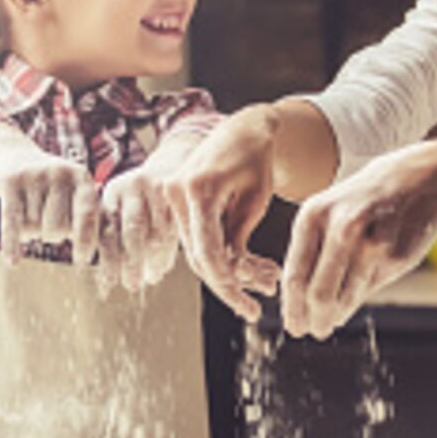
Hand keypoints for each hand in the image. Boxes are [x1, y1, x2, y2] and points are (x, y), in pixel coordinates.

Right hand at [0, 147, 98, 265]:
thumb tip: (111, 257)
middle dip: (52, 235)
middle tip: (46, 220)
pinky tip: (12, 263)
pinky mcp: (11, 182)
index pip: (87, 215)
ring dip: (30, 231)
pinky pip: (12, 222)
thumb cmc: (54, 189)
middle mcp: (60, 172)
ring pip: (34, 227)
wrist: (14, 158)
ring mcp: (34, 175)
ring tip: (29, 213)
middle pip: (57, 228)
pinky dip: (11, 244)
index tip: (84, 261)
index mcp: (82, 178)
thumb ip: (93, 220)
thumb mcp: (75, 195)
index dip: (86, 240)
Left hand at [96, 169, 180, 292]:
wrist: (174, 163)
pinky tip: (164, 267)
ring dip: (152, 260)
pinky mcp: (180, 196)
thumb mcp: (122, 203)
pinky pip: (174, 230)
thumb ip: (113, 231)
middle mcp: (132, 188)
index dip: (104, 255)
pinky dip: (168, 252)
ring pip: (155, 233)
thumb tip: (106, 275)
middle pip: (130, 231)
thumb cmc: (142, 196)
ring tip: (151, 278)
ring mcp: (158, 190)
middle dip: (130, 262)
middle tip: (130, 285)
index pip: (105, 227)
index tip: (105, 278)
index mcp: (112, 192)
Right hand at [166, 106, 283, 320]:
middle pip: (197, 256)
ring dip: (227, 272)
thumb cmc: (256, 159)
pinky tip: (248, 266)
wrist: (243, 128)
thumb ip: (239, 238)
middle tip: (253, 309)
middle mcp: (176, 192)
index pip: (207, 250)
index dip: (227, 283)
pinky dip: (220, 254)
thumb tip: (231, 278)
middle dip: (228, 284)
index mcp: (198, 188)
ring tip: (264, 282)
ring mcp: (171, 196)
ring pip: (196, 251)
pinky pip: (195, 238)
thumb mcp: (256, 200)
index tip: (247, 305)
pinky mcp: (175, 202)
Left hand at [281, 138, 436, 338]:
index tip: (293, 324)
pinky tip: (349, 303)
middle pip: (318, 293)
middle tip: (310, 331)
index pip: (294, 275)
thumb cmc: (367, 198)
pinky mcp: (396, 257)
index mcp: (314, 215)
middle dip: (311, 320)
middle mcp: (341, 228)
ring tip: (328, 322)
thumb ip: (314, 249)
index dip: (291, 308)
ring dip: (334, 317)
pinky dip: (355, 302)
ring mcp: (371, 244)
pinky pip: (368, 290)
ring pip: (344, 297)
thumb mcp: (331, 210)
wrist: (422, 177)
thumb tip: (298, 299)